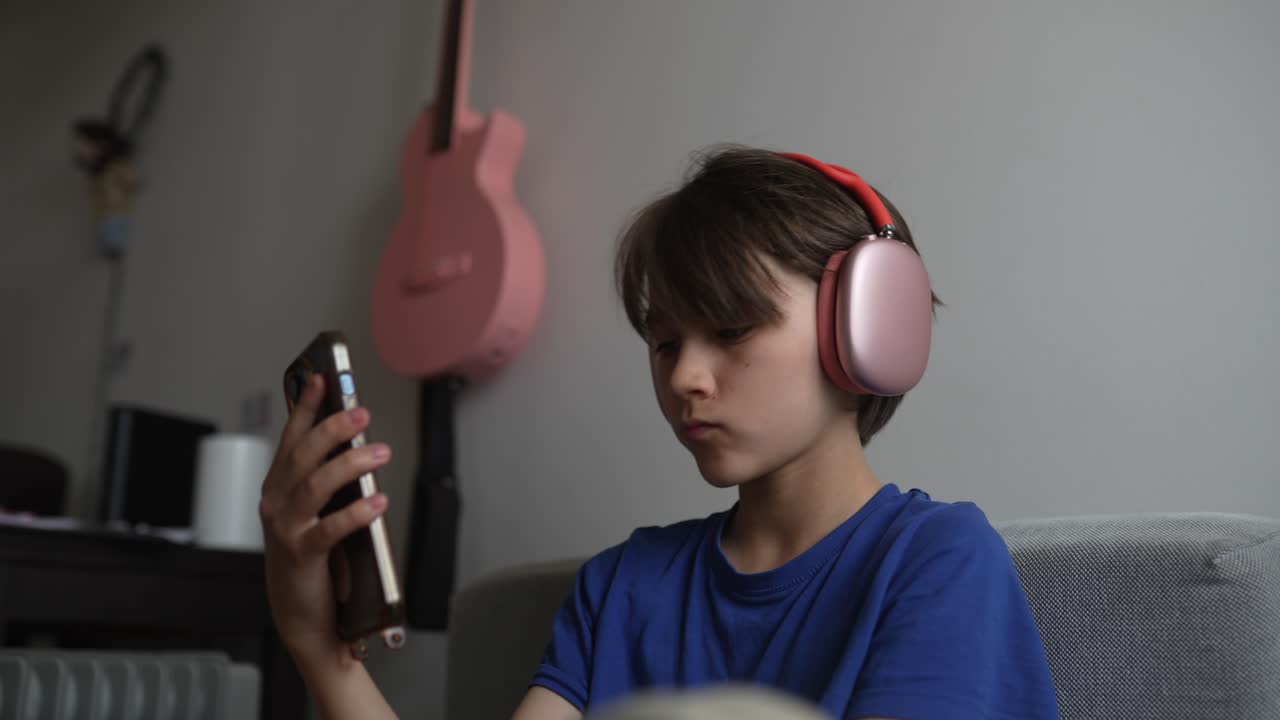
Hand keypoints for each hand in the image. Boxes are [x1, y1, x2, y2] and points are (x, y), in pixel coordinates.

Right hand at [259, 373, 392, 662]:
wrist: (301, 615)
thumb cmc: (311, 557)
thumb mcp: (314, 511)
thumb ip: (327, 479)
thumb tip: (358, 443)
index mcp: (279, 487)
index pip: (291, 438)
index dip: (305, 406)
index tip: (322, 378)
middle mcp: (276, 503)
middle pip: (303, 455)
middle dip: (332, 428)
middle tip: (362, 413)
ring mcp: (286, 528)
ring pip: (315, 485)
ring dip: (350, 464)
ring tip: (380, 452)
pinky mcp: (302, 554)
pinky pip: (329, 529)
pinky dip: (356, 513)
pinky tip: (378, 501)